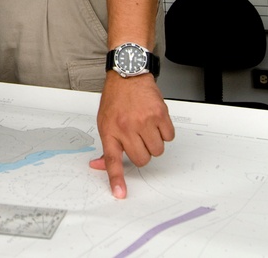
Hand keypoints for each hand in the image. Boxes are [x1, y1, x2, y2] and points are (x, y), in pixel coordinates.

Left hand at [89, 73, 174, 197]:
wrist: (128, 74)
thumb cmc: (116, 99)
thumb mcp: (104, 122)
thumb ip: (106, 146)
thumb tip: (98, 165)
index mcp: (110, 131)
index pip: (112, 160)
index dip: (116, 179)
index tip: (120, 193)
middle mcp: (126, 127)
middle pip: (142, 159)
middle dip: (142, 152)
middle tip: (137, 138)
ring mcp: (144, 121)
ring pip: (157, 150)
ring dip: (154, 142)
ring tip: (146, 127)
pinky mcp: (160, 114)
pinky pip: (169, 137)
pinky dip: (165, 132)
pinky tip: (155, 120)